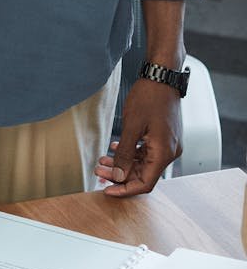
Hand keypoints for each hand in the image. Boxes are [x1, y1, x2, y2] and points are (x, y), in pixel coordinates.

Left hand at [94, 80, 181, 195]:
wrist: (161, 76)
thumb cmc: (148, 97)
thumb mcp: (131, 127)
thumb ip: (125, 154)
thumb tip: (117, 175)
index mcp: (163, 153)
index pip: (145, 183)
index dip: (125, 189)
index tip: (107, 191)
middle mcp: (169, 152)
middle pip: (143, 174)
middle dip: (120, 175)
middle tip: (99, 172)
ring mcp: (167, 144)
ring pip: (143, 162)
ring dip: (123, 163)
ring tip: (102, 160)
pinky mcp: (163, 136)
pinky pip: (146, 151)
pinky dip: (131, 152)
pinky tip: (116, 147)